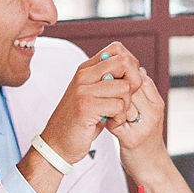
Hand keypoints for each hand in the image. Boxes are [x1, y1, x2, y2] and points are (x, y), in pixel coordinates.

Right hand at [41, 41, 140, 164]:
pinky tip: (110, 123)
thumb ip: (108, 81)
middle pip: (125, 62)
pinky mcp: (86, 107)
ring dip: (126, 105)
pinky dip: (119, 117)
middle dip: (134, 82)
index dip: (131, 65)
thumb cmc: (78, 122)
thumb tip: (137, 71)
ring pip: (125, 87)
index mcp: (86, 70)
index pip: (117, 49)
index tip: (128, 83)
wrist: (56, 144)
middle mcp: (84, 76)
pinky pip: (118, 105)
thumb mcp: (91, 95)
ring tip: (115, 115)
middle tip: (126, 100)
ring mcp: (84, 90)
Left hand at [107, 71, 167, 178]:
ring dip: (108, 102)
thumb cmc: (147, 139)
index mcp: (157, 104)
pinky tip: (102, 120)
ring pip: (122, 102)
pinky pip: (115, 122)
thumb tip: (136, 70)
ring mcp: (143, 126)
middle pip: (130, 88)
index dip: (122, 77)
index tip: (110, 80)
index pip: (139, 78)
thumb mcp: (149, 113)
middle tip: (101, 90)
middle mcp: (152, 113)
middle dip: (112, 88)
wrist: (152, 168)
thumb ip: (143, 93)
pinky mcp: (132, 139)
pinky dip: (106, 119)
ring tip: (102, 104)